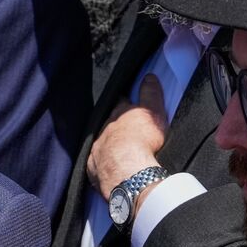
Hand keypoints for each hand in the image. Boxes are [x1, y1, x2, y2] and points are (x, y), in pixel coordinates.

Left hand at [87, 75, 167, 197]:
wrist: (127, 170)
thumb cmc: (142, 139)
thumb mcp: (153, 112)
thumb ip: (150, 94)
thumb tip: (149, 76)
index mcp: (118, 115)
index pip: (120, 103)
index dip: (124, 102)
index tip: (126, 101)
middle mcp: (104, 129)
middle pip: (108, 122)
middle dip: (114, 124)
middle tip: (123, 128)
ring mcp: (96, 148)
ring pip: (100, 142)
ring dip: (107, 143)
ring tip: (116, 149)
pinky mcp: (93, 167)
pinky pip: (96, 163)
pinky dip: (102, 163)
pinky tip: (107, 167)